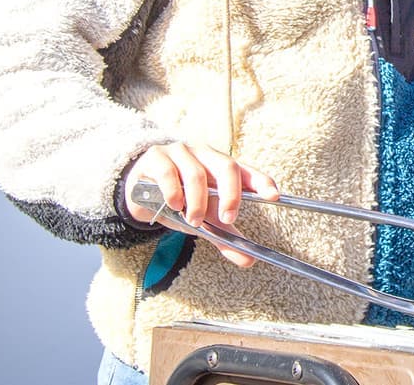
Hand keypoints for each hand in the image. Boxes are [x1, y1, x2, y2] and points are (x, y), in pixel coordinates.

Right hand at [122, 142, 279, 267]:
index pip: (247, 171)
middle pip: (227, 167)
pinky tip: (174, 205)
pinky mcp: (157, 157)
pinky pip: (169, 173)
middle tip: (228, 218)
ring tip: (193, 220)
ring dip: (197, 201)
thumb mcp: (205, 220)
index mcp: (221, 168)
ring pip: (197, 173)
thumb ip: (226, 238)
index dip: (262, 181)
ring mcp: (181, 153)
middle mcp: (205, 155)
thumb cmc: (181, 201)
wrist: (140, 193)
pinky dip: (174, 192)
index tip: (274, 195)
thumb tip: (249, 260)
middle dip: (231, 194)